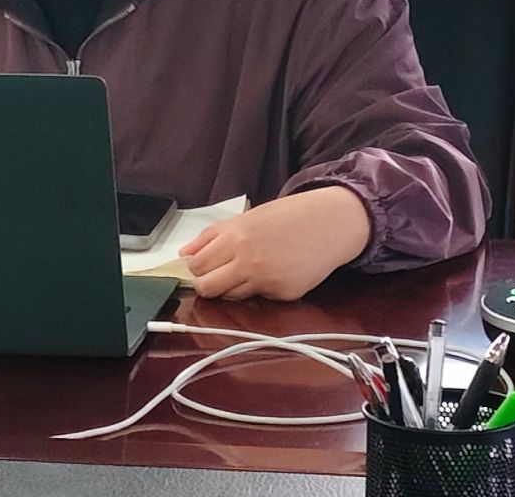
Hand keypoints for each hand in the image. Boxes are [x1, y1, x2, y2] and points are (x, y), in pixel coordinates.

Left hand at [178, 186, 371, 300]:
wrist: (330, 223)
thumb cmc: (287, 217)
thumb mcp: (246, 218)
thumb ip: (212, 236)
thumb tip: (184, 254)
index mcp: (236, 237)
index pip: (197, 265)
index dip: (195, 268)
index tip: (200, 267)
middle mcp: (249, 260)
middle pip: (208, 288)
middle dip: (206, 285)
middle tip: (216, 277)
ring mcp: (267, 280)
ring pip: (231, 297)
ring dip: (233, 287)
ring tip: (250, 269)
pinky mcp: (284, 294)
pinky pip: (259, 298)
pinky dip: (261, 289)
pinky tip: (274, 272)